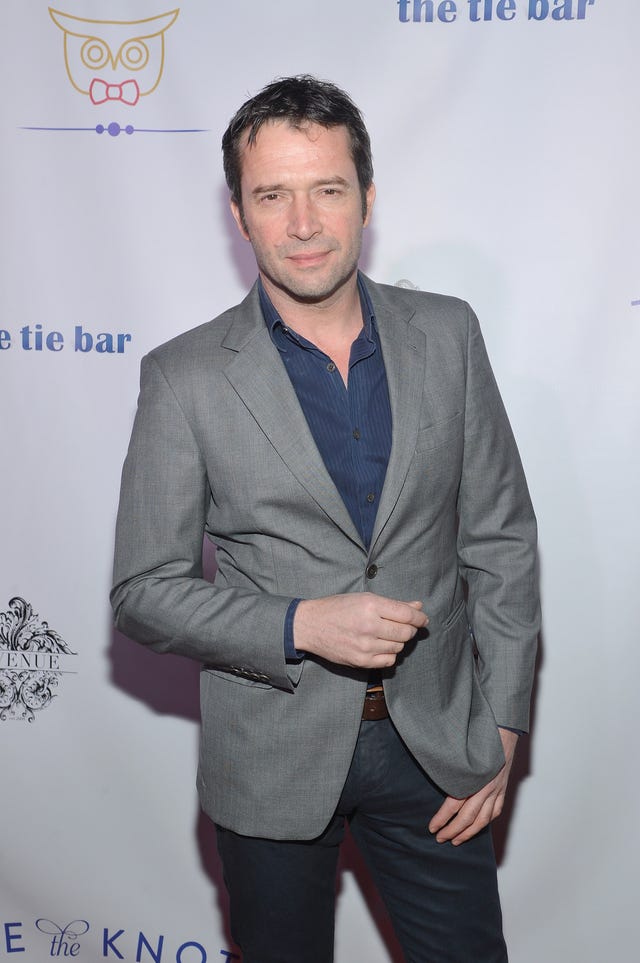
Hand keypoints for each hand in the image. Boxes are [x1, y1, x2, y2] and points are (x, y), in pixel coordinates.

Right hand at [294, 593, 427, 668]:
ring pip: (398, 647)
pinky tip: (380, 646)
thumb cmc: (337, 608)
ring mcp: (365, 646)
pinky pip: (388, 661)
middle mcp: (369, 626)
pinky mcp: (360, 661)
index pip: (407, 615)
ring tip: (387, 634)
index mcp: (371, 605)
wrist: (310, 625)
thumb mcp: (364, 598)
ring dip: (398, 641)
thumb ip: (393, 604)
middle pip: (406, 632)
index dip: (419, 618)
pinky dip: (389, 654)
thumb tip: (418, 608)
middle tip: (405, 626)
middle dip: (410, 629)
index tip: (423, 619)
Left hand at [428, 728, 518, 845]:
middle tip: (440, 839)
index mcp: (472, 777)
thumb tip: (432, 774)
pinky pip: (495, 810)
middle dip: (452, 831)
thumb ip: (448, 765)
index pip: (453, 805)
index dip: (442, 819)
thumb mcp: (458, 748)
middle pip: (467, 817)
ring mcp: (496, 789)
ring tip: (456, 840)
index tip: (432, 828)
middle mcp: (485, 786)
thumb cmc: (477, 735)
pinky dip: (486, 821)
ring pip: (482, 819)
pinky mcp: (503, 788)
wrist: (502, 726)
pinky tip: (478, 826)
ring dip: (468, 832)